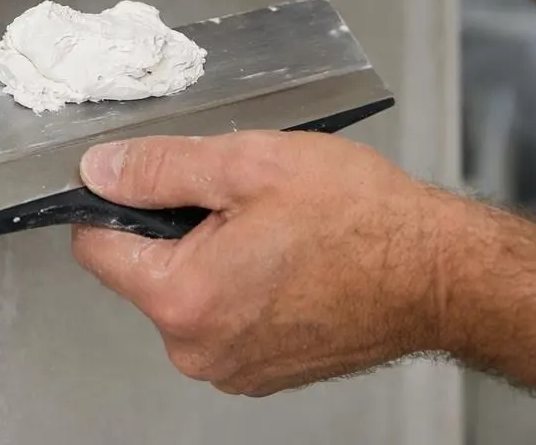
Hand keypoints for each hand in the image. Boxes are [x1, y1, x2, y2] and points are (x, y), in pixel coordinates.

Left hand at [70, 131, 459, 395]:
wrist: (440, 274)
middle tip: (241, 199)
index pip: (95, 246)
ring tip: (276, 228)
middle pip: (144, 271)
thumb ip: (161, 166)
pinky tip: (289, 257)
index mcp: (184, 299)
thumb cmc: (362, 219)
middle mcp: (200, 350)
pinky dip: (244, 284)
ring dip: (213, 254)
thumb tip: (101, 170)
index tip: (154, 177)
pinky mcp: (264, 372)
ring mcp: (234, 369)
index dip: (117, 199)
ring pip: (187, 293)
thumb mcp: (249, 164)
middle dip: (176, 226)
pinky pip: (225, 316)